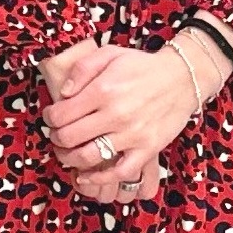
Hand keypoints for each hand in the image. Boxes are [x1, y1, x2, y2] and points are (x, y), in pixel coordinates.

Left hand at [41, 37, 223, 207]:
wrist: (182, 77)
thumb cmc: (142, 66)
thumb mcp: (109, 54)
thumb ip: (82, 69)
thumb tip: (63, 93)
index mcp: (103, 90)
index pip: (61, 114)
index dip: (49, 118)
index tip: (51, 117)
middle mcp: (116, 114)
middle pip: (70, 137)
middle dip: (56, 138)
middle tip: (57, 135)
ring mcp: (133, 135)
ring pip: (89, 157)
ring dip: (69, 159)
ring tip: (66, 153)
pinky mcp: (148, 149)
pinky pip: (120, 173)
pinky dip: (98, 179)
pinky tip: (85, 177)